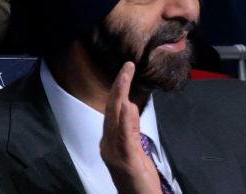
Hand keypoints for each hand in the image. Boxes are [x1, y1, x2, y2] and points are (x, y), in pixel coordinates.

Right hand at [99, 62, 163, 193]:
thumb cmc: (137, 179)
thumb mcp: (135, 149)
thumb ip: (131, 129)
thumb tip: (129, 106)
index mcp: (109, 141)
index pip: (112, 110)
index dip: (118, 90)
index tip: (126, 71)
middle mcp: (108, 145)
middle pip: (111, 110)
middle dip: (118, 87)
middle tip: (127, 66)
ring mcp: (115, 154)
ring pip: (115, 119)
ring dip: (121, 96)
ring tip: (127, 76)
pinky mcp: (127, 162)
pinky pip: (125, 138)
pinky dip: (126, 121)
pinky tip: (128, 106)